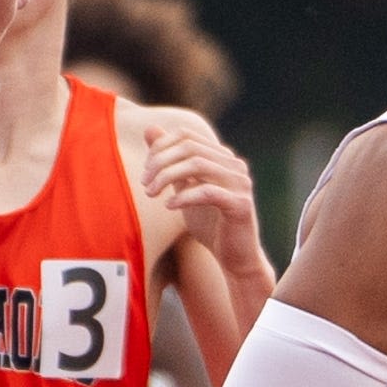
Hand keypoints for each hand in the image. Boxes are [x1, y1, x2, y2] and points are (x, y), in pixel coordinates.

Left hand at [142, 126, 262, 263]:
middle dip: (160, 162)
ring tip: (152, 194)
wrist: (235, 259)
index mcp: (223, 158)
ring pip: (197, 164)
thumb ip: (170, 160)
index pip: (186, 135)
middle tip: (145, 184)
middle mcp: (235, 165)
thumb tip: (150, 128)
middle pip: (189, 147)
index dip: (160, 147)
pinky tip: (169, 206)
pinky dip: (183, 197)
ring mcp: (241, 183)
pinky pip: (207, 192)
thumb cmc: (210, 224)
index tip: (146, 172)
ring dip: (167, 176)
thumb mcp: (184, 188)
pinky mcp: (241, 205)